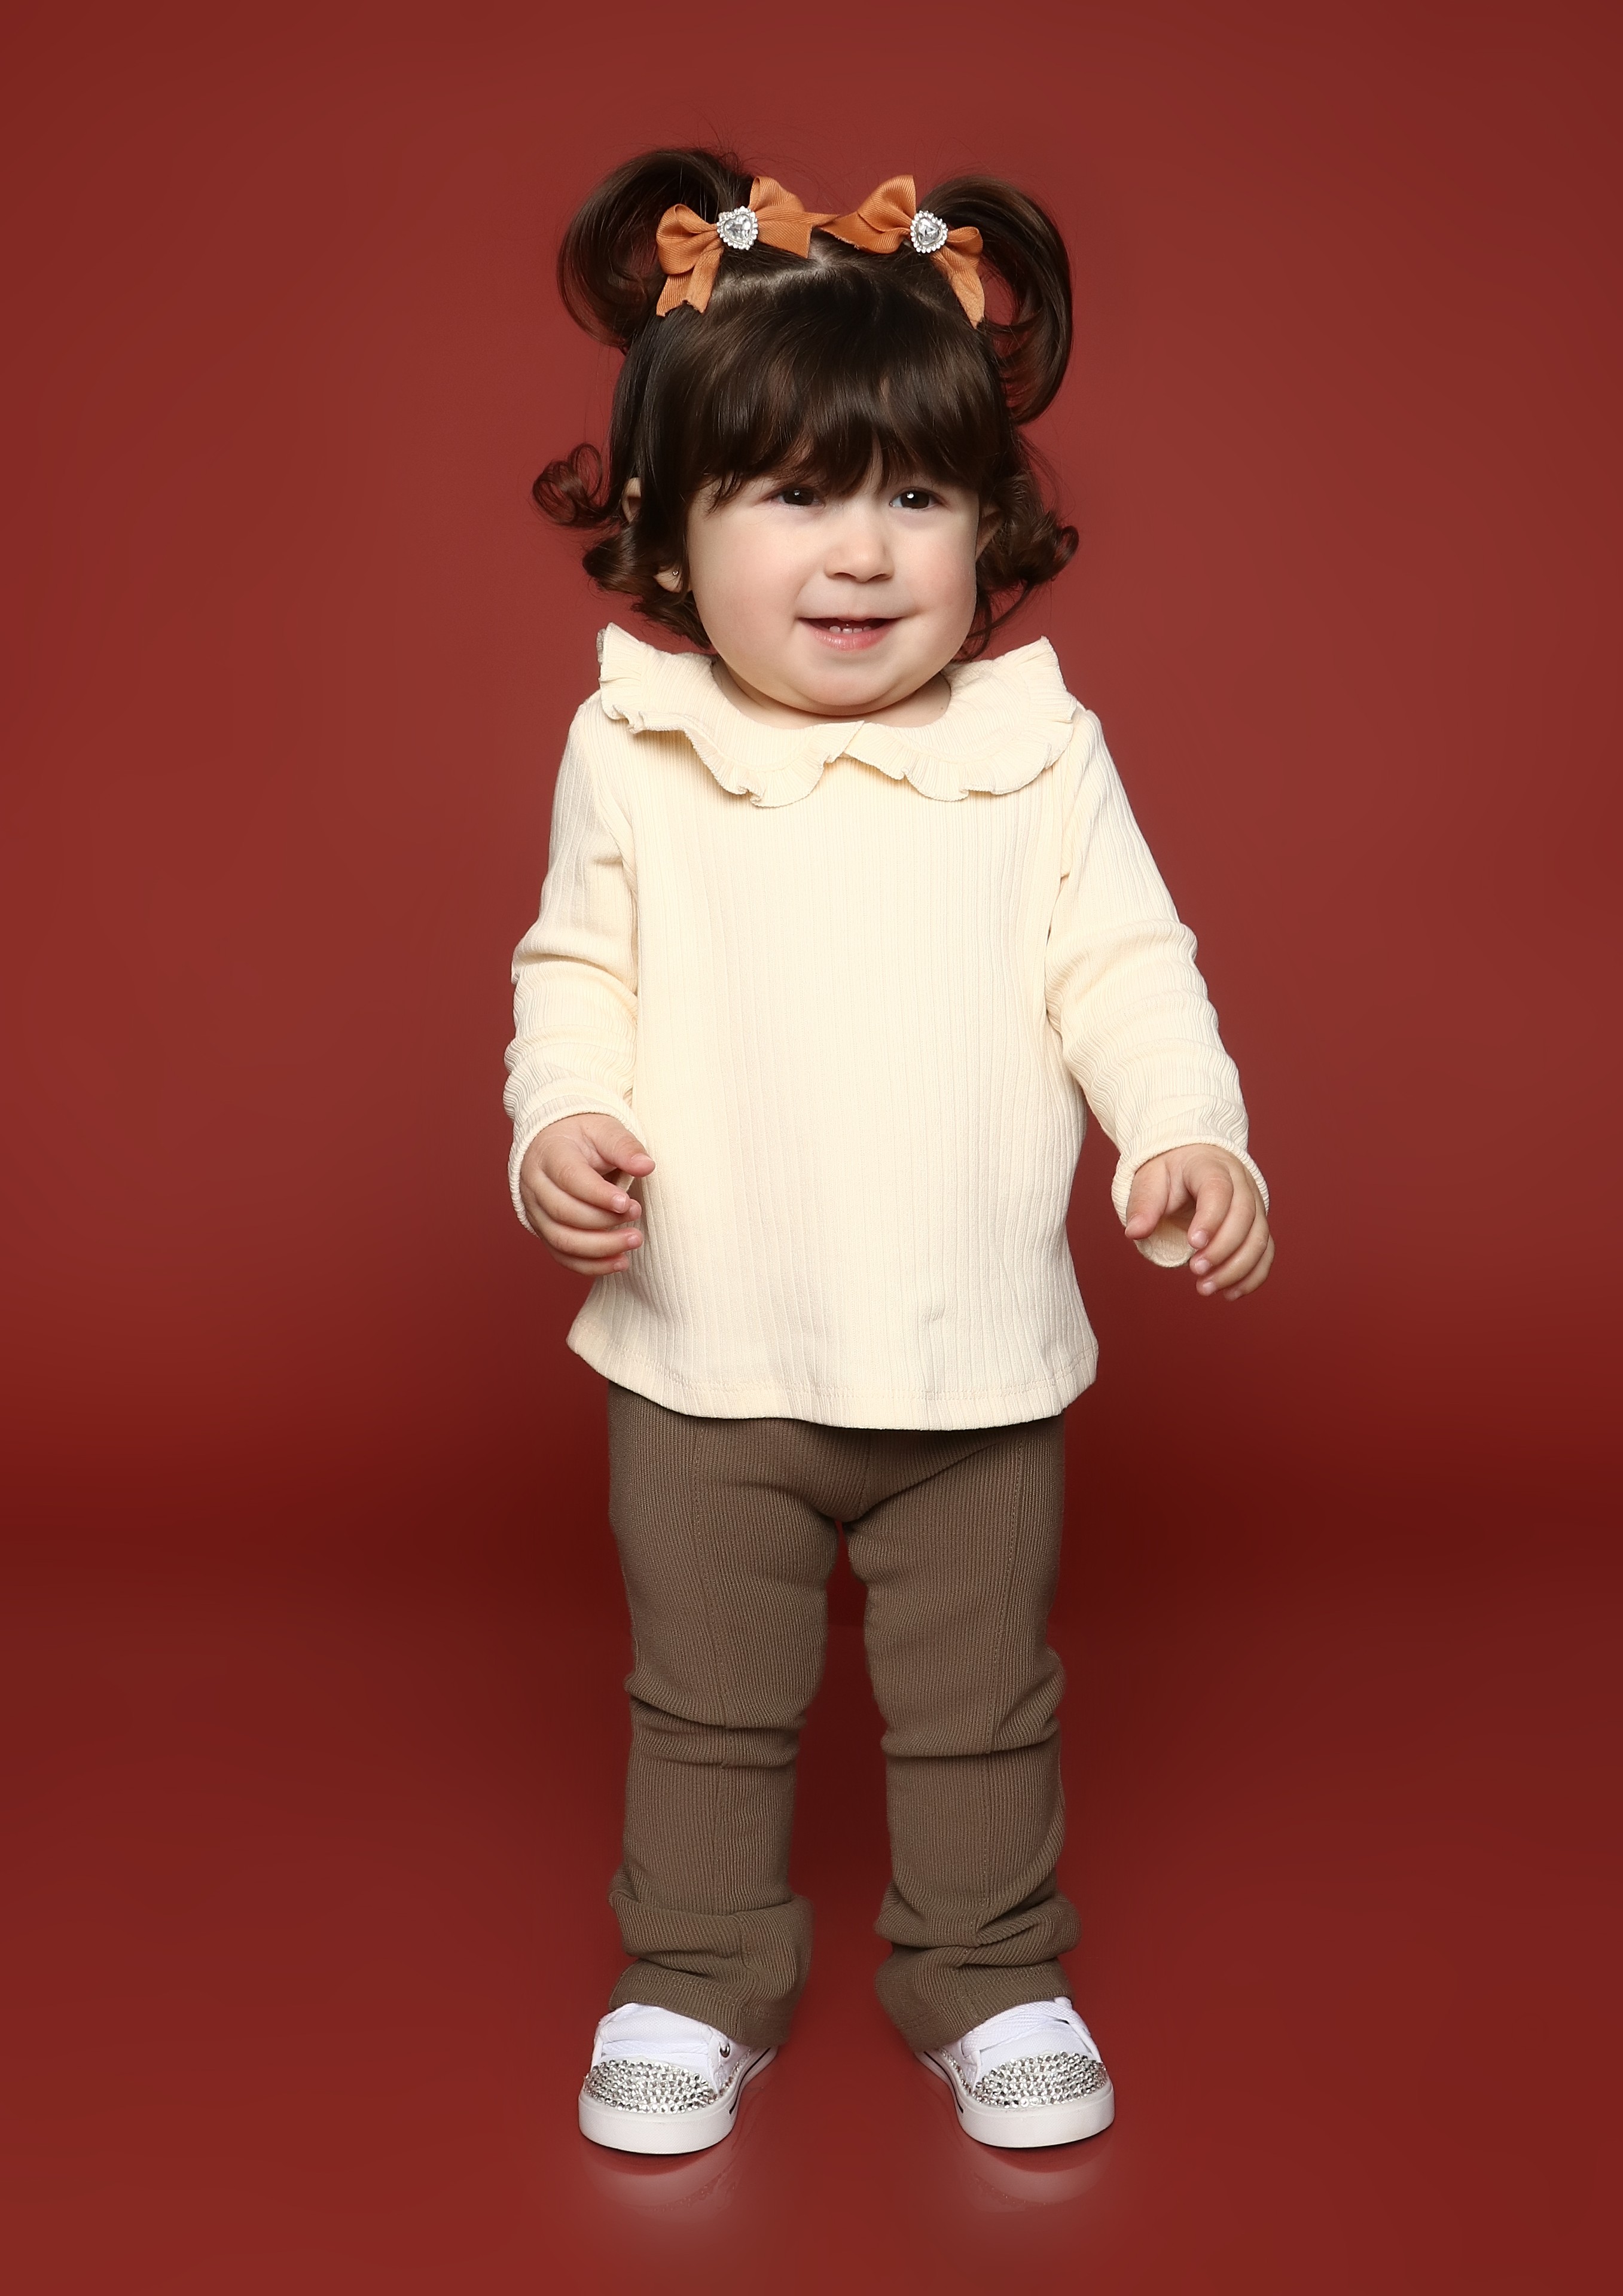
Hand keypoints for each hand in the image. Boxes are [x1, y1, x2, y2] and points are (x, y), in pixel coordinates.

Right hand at [519, 1114, 654, 1276]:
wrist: (558, 1142)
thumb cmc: (585, 1136)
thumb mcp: (606, 1130)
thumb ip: (625, 1147)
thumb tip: (646, 1166)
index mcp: (549, 1153)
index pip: (569, 1178)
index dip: (599, 1195)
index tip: (628, 1203)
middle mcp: (535, 1184)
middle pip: (564, 1212)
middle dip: (604, 1221)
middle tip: (637, 1214)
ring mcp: (535, 1211)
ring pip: (562, 1240)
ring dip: (601, 1248)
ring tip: (634, 1240)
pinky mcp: (543, 1230)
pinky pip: (563, 1256)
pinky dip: (592, 1265)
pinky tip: (620, 1262)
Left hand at [1124, 1145, 1273, 1298]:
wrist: (1190, 1164)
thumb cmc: (1169, 1173)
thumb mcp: (1149, 1179)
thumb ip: (1143, 1204)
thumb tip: (1135, 1232)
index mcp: (1210, 1166)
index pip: (1218, 1189)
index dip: (1211, 1218)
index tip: (1193, 1244)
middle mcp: (1240, 1183)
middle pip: (1244, 1216)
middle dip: (1222, 1249)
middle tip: (1195, 1270)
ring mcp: (1254, 1204)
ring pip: (1259, 1238)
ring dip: (1237, 1269)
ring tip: (1206, 1287)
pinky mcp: (1258, 1225)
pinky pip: (1265, 1252)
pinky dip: (1252, 1276)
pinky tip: (1230, 1293)